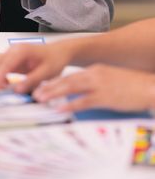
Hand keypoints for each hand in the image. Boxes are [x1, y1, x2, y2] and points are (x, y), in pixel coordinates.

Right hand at [0, 43, 72, 92]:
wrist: (59, 53)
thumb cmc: (54, 59)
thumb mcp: (47, 72)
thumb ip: (32, 80)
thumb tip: (18, 90)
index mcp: (21, 51)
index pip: (4, 65)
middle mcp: (13, 50)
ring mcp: (10, 54)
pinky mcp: (10, 60)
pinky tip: (4, 84)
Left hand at [33, 64, 154, 112]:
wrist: (149, 87)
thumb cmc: (132, 86)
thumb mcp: (110, 80)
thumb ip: (95, 83)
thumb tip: (81, 92)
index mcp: (95, 70)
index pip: (70, 75)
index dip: (55, 81)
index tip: (42, 86)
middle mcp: (94, 74)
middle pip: (66, 80)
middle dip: (49, 87)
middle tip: (35, 93)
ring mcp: (99, 85)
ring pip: (71, 87)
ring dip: (54, 93)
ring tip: (41, 99)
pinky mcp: (105, 96)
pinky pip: (83, 100)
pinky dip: (70, 104)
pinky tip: (60, 108)